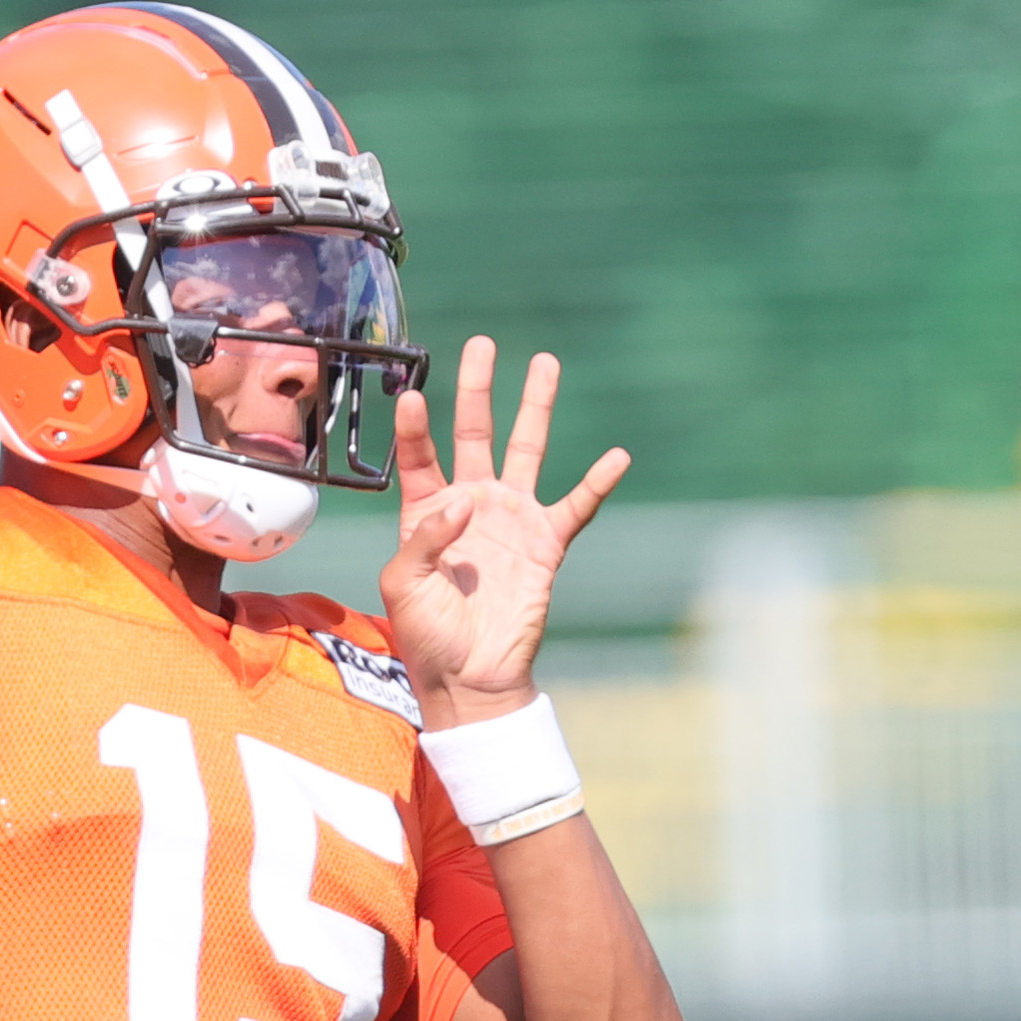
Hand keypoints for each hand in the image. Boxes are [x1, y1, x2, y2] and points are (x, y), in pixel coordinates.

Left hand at [378, 337, 630, 728]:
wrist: (471, 677)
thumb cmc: (427, 635)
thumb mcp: (404, 586)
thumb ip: (423, 540)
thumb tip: (460, 502)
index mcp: (425, 514)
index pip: (419, 457)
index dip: (416, 427)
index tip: (415, 394)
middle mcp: (470, 505)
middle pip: (475, 434)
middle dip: (478, 389)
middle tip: (482, 344)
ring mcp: (511, 518)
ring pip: (527, 450)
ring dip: (535, 408)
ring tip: (545, 363)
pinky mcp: (546, 542)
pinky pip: (576, 505)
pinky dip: (597, 482)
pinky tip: (616, 457)